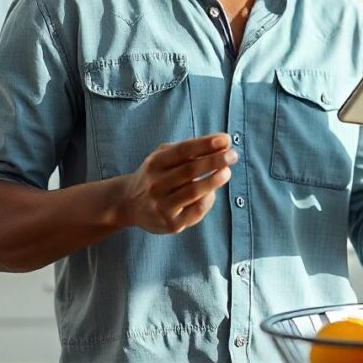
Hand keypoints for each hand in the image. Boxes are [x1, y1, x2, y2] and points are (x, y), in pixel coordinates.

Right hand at [119, 133, 237, 234]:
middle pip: (190, 170)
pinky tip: (213, 192)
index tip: (225, 139)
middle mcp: (156, 184)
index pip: (183, 150)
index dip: (205, 144)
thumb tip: (219, 143)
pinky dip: (208, 200)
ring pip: (193, 191)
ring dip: (213, 180)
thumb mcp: (162, 157)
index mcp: (154, 163)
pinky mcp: (171, 223)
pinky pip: (195, 211)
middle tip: (233, 154)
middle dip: (215, 160)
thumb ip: (186, 150)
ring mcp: (162, 205)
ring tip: (227, 172)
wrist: (129, 204)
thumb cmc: (155, 175)